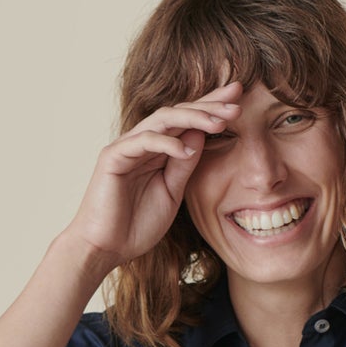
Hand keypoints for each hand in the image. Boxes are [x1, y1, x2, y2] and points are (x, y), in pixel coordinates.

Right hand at [60, 81, 242, 272]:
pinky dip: (167, 143)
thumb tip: (201, 135)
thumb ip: (184, 165)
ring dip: (193, 117)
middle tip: (237, 98)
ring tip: (220, 120)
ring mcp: (127, 146)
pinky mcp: (113, 156)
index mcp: (157, 150)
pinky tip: (188, 148)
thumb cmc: (136, 225)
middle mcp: (142, 142)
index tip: (240, 100)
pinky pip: (144, 141)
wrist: (105, 248)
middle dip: (209, 105)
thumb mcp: (172, 193)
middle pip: (178, 112)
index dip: (212, 108)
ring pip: (162, 120)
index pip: (187, 122)